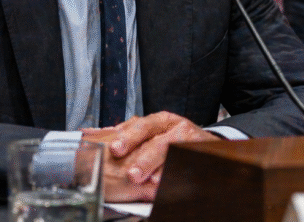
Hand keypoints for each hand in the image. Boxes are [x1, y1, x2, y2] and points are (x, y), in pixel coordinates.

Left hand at [82, 111, 218, 201]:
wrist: (208, 144)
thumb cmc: (174, 138)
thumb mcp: (153, 131)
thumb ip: (129, 132)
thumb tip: (95, 133)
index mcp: (160, 120)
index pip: (141, 126)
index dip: (127, 137)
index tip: (114, 149)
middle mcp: (176, 127)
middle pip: (158, 142)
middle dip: (144, 159)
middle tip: (132, 174)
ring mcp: (191, 140)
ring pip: (173, 154)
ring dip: (160, 169)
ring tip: (148, 180)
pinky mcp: (201, 153)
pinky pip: (187, 164)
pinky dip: (176, 174)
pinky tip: (167, 183)